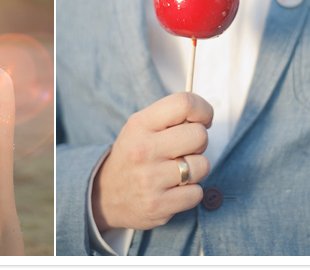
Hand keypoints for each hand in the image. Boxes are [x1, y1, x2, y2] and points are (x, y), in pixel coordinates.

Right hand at [92, 92, 212, 230]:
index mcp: (139, 124)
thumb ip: (168, 117)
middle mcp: (143, 149)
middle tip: (183, 149)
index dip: (203, 110)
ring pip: (202, 165)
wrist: (105, 194)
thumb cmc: (132, 156)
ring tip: (176, 171)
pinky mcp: (157, 204)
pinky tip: (173, 189)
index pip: (184, 103)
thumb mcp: (140, 128)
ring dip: (195, 169)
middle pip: (199, 135)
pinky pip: (196, 193)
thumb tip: (203, 115)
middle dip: (198, 143)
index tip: (204, 119)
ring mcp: (150, 178)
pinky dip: (190, 192)